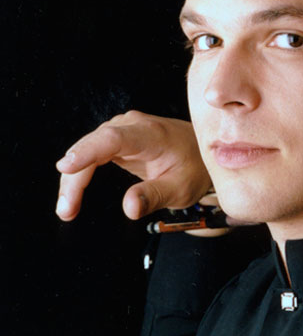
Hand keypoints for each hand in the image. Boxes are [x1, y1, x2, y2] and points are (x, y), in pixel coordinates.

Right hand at [56, 110, 211, 220]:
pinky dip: (80, 171)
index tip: (65, 167)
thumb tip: (129, 208)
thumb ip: (154, 196)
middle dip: (74, 177)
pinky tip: (73, 193)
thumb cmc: (195, 169)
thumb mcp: (181, 189)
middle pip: (93, 145)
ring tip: (67, 208)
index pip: (112, 139)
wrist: (204, 154)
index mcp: (152, 135)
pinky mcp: (118, 136)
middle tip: (66, 209)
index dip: (86, 152)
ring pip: (87, 148)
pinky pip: (92, 151)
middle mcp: (134, 125)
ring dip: (73, 177)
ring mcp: (124, 128)